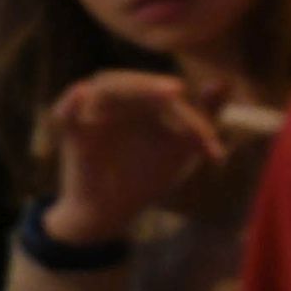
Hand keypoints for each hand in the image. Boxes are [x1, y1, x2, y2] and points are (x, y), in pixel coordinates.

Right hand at [43, 72, 228, 247]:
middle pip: (128, 82)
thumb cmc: (146, 175)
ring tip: (155, 93)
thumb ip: (204, 116)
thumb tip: (224, 80)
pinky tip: (83, 93)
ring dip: (124, 88)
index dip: (185, 111)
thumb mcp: (182, 147)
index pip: (158, 91)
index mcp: (137, 101)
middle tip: (176, 92)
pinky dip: (71, 103)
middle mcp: (111, 102)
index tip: (206, 140)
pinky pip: (66, 113)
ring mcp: (89, 114)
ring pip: (102, 89)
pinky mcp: (71, 133)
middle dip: (150, 87)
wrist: (113, 210)